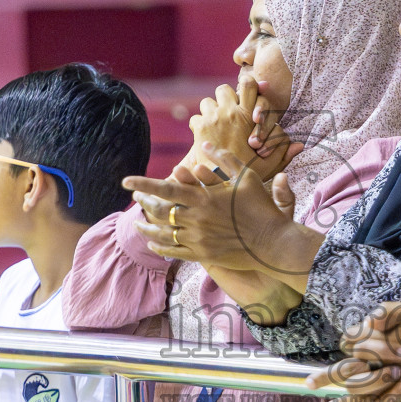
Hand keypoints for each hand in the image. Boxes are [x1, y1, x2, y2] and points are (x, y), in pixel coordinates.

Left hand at [124, 143, 298, 272]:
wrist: (273, 243)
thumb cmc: (261, 208)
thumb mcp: (246, 177)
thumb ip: (224, 160)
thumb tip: (204, 146)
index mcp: (204, 198)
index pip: (166, 189)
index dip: (143, 184)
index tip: (126, 181)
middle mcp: (197, 219)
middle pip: (160, 212)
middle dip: (144, 204)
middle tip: (136, 199)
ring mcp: (198, 239)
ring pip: (163, 234)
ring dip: (147, 229)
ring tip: (138, 224)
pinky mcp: (204, 255)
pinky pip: (175, 251)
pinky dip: (161, 247)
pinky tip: (153, 244)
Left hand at [190, 76, 301, 182]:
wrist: (221, 185)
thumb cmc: (246, 174)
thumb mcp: (269, 166)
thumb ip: (283, 153)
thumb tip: (299, 145)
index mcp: (247, 117)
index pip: (248, 84)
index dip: (248, 84)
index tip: (247, 92)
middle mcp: (229, 114)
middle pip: (223, 89)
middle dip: (224, 98)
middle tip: (228, 112)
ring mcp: (212, 120)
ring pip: (207, 102)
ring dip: (210, 111)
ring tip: (215, 126)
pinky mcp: (199, 130)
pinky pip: (195, 118)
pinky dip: (199, 125)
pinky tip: (205, 138)